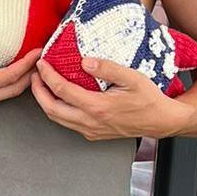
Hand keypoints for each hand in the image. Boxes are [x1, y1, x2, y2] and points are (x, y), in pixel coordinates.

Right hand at [0, 39, 39, 115]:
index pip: (8, 76)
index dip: (26, 64)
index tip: (38, 52)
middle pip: (14, 89)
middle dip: (31, 75)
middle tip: (41, 59)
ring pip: (7, 94)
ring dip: (21, 81)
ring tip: (29, 65)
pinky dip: (9, 84)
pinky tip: (9, 73)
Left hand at [30, 57, 193, 140]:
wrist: (162, 121)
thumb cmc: (149, 99)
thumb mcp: (132, 78)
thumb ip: (107, 68)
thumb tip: (84, 61)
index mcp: (97, 107)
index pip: (61, 90)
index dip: (47, 75)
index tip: (41, 63)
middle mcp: (90, 122)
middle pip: (51, 109)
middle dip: (37, 91)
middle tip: (34, 75)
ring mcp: (91, 130)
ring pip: (57, 119)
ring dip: (45, 101)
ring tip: (42, 84)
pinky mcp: (93, 134)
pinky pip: (68, 123)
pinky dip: (58, 109)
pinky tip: (59, 97)